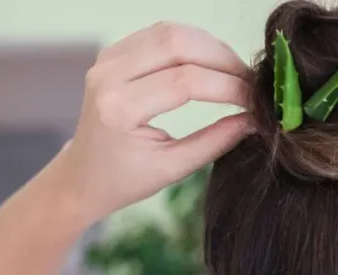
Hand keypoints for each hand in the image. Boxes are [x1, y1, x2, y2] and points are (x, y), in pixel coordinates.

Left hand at [52, 22, 253, 223]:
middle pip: (177, 43)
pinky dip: (192, 42)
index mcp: (119, 109)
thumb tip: (255, 119)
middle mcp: (108, 76)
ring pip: (169, 31)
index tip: (255, 101)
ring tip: (235, 72)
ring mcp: (107, 59)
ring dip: (210, 46)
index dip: (228, 86)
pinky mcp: (113, 53)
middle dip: (223, 58)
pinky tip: (210, 63)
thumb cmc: (125, 179)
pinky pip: (158, 33)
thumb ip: (216, 141)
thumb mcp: (173, 168)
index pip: (185, 82)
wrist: (82, 175)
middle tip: (250, 81)